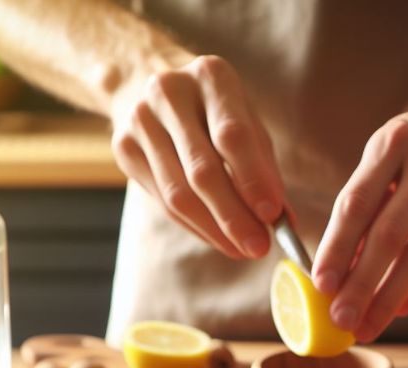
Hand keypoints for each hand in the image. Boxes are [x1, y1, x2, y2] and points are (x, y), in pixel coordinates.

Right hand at [110, 55, 284, 259]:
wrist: (153, 86)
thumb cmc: (217, 114)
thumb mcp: (250, 127)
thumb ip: (266, 171)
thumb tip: (284, 222)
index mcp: (211, 77)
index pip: (232, 135)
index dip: (253, 180)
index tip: (272, 216)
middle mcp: (169, 92)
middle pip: (203, 170)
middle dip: (234, 217)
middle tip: (259, 247)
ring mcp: (140, 119)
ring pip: (179, 193)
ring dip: (215, 230)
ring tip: (242, 249)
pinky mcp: (123, 147)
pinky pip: (163, 202)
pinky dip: (196, 227)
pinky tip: (218, 238)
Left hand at [312, 104, 407, 341]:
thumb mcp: (383, 157)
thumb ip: (363, 207)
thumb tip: (339, 268)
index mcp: (391, 143)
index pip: (357, 204)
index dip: (337, 247)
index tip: (321, 284)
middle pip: (390, 235)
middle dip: (362, 284)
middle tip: (342, 319)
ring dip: (390, 297)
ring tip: (368, 325)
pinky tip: (401, 310)